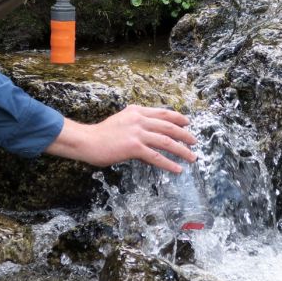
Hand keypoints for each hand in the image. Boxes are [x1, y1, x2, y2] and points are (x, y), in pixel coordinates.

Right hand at [44, 105, 196, 173]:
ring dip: (182, 150)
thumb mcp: (121, 122)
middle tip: (194, 141)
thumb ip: (136, 125)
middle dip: (184, 134)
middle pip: (168, 126)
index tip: (187, 122)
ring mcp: (137, 133)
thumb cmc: (101, 134)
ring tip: (191, 157)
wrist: (87, 141)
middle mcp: (138, 119)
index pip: (162, 112)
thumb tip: (150, 136)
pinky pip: (156, 156)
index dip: (177, 117)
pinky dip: (169, 163)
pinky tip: (177, 169)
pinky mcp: (134, 147)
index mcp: (136, 111)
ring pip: (166, 141)